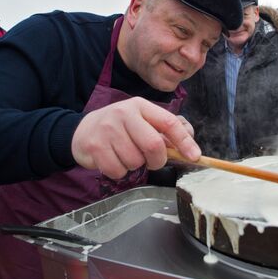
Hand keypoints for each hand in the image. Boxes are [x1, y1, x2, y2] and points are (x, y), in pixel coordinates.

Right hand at [71, 97, 200, 178]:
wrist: (83, 130)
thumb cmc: (120, 128)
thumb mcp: (142, 121)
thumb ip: (166, 132)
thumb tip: (189, 148)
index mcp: (140, 106)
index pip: (168, 122)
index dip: (184, 141)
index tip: (194, 156)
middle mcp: (124, 114)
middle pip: (153, 145)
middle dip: (157, 160)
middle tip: (152, 161)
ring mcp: (108, 130)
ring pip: (135, 161)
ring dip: (135, 166)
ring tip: (126, 156)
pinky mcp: (95, 146)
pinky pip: (118, 170)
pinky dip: (120, 172)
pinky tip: (114, 160)